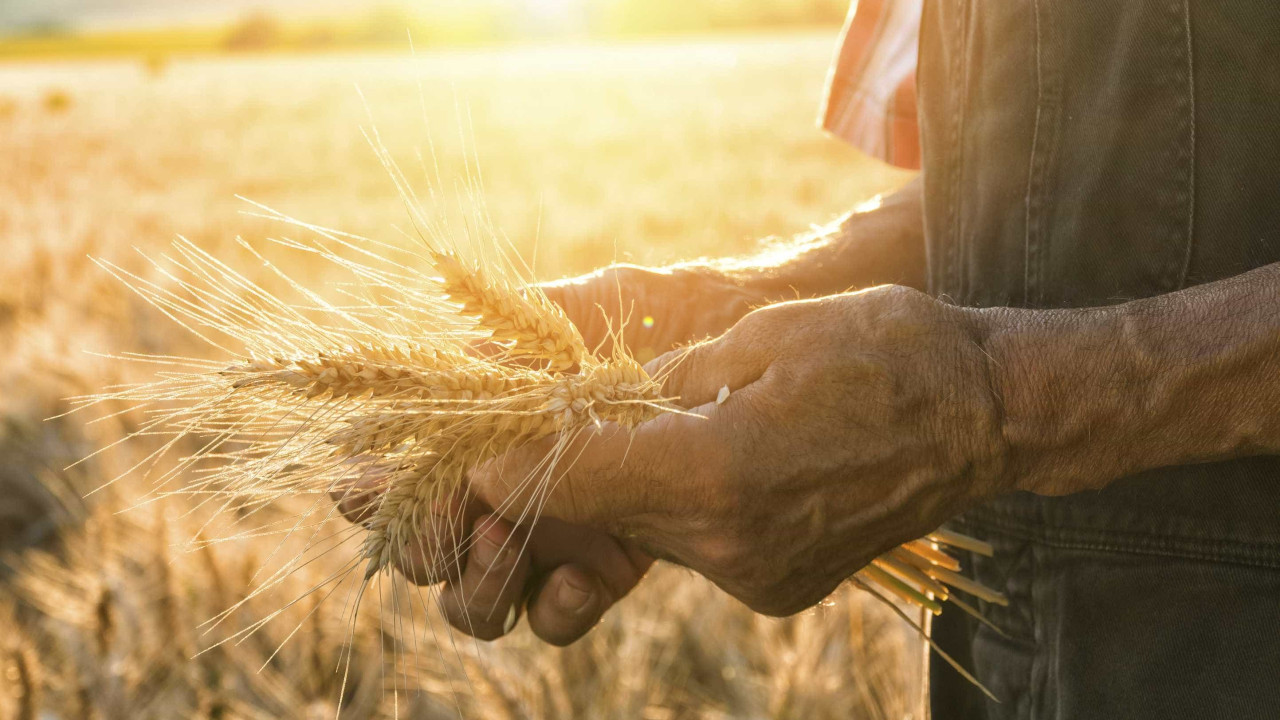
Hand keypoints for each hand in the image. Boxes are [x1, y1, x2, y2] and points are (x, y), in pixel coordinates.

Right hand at [333, 262, 760, 643]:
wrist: (742, 333)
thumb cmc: (650, 310)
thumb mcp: (564, 315)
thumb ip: (495, 348)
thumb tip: (427, 380)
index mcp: (479, 432)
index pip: (394, 478)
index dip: (367, 492)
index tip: (365, 485)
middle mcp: (502, 490)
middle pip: (425, 552)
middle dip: (423, 546)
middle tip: (452, 519)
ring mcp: (552, 531)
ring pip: (477, 598)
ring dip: (476, 585)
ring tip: (507, 543)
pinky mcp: (607, 562)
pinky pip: (556, 614)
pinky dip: (554, 609)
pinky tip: (583, 580)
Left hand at [471, 285, 1010, 615]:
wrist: (986, 416)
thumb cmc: (881, 350)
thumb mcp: (760, 337)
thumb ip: (662, 382)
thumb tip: (588, 402)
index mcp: (717, 468)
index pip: (576, 476)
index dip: (512, 461)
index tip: (474, 447)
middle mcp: (729, 541)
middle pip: (604, 510)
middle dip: (565, 471)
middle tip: (536, 427)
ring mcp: (755, 575)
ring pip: (648, 530)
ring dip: (628, 486)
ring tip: (635, 429)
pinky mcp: (776, 587)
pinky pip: (698, 545)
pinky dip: (683, 506)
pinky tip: (708, 458)